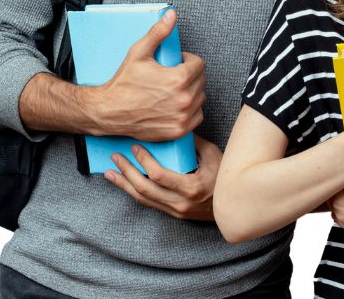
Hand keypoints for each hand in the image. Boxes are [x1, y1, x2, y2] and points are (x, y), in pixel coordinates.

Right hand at [92, 10, 206, 139]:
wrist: (109, 111)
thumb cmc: (123, 83)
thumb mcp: (139, 52)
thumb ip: (159, 32)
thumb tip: (172, 15)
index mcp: (178, 78)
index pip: (199, 64)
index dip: (188, 60)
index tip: (178, 62)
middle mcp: (183, 99)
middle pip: (201, 80)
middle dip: (189, 74)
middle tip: (172, 75)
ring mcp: (182, 117)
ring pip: (200, 98)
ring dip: (191, 92)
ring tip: (173, 89)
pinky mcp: (178, 131)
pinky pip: (197, 116)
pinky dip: (190, 110)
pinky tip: (176, 104)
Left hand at [104, 134, 222, 219]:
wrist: (233, 206)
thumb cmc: (225, 178)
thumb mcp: (213, 155)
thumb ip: (193, 143)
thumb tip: (174, 130)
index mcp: (190, 188)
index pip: (158, 175)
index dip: (144, 162)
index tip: (135, 147)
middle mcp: (179, 203)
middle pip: (145, 189)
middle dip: (127, 172)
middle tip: (115, 157)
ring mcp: (175, 210)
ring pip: (143, 199)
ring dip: (124, 185)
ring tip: (110, 173)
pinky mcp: (172, 213)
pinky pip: (149, 202)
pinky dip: (134, 192)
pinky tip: (124, 184)